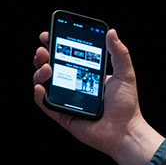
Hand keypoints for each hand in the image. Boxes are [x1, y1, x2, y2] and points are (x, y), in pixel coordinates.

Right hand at [33, 29, 163, 164]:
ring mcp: (66, 100)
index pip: (66, 56)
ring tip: (47, 67)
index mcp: (85, 75)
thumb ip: (119, 54)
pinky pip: (45, 104)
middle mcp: (73, 86)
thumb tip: (111, 32)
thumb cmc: (127, 106)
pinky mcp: (62, 115)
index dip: (55, 45)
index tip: (48, 35)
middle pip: (50, 67)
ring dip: (39, 72)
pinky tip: (40, 86)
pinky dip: (38, 95)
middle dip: (42, 56)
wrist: (125, 132)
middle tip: (43, 50)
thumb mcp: (125, 75)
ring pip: (44, 83)